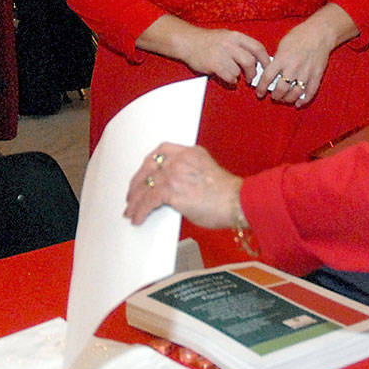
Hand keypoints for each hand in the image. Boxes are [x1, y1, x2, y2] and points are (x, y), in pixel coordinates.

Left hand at [125, 142, 241, 228]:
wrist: (237, 201)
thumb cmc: (229, 195)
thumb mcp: (207, 174)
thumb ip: (188, 175)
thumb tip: (174, 191)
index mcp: (191, 152)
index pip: (162, 150)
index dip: (148, 163)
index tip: (143, 172)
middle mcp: (180, 159)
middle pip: (148, 166)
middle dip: (137, 182)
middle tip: (132, 194)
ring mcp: (174, 173)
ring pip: (145, 185)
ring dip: (135, 200)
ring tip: (131, 211)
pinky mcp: (171, 190)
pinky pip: (148, 201)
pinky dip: (140, 210)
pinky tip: (138, 217)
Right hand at [177, 26, 270, 85]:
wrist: (188, 41)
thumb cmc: (208, 40)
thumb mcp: (227, 36)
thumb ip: (241, 45)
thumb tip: (257, 58)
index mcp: (236, 36)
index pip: (257, 47)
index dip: (265, 59)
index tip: (267, 67)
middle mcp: (230, 44)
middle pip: (250, 61)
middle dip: (253, 73)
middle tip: (250, 78)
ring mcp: (221, 54)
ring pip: (239, 71)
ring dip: (238, 76)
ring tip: (234, 75)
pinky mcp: (214, 64)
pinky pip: (229, 77)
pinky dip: (231, 80)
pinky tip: (228, 78)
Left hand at [257, 21, 334, 106]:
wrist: (320, 33)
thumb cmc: (299, 36)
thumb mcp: (282, 45)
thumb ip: (276, 60)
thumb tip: (270, 73)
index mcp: (282, 59)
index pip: (267, 78)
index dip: (261, 88)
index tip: (259, 93)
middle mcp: (293, 67)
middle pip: (280, 89)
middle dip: (275, 96)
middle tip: (273, 96)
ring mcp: (306, 73)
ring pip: (294, 94)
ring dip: (287, 99)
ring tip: (284, 99)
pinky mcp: (317, 76)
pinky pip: (309, 93)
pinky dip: (303, 100)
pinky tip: (298, 103)